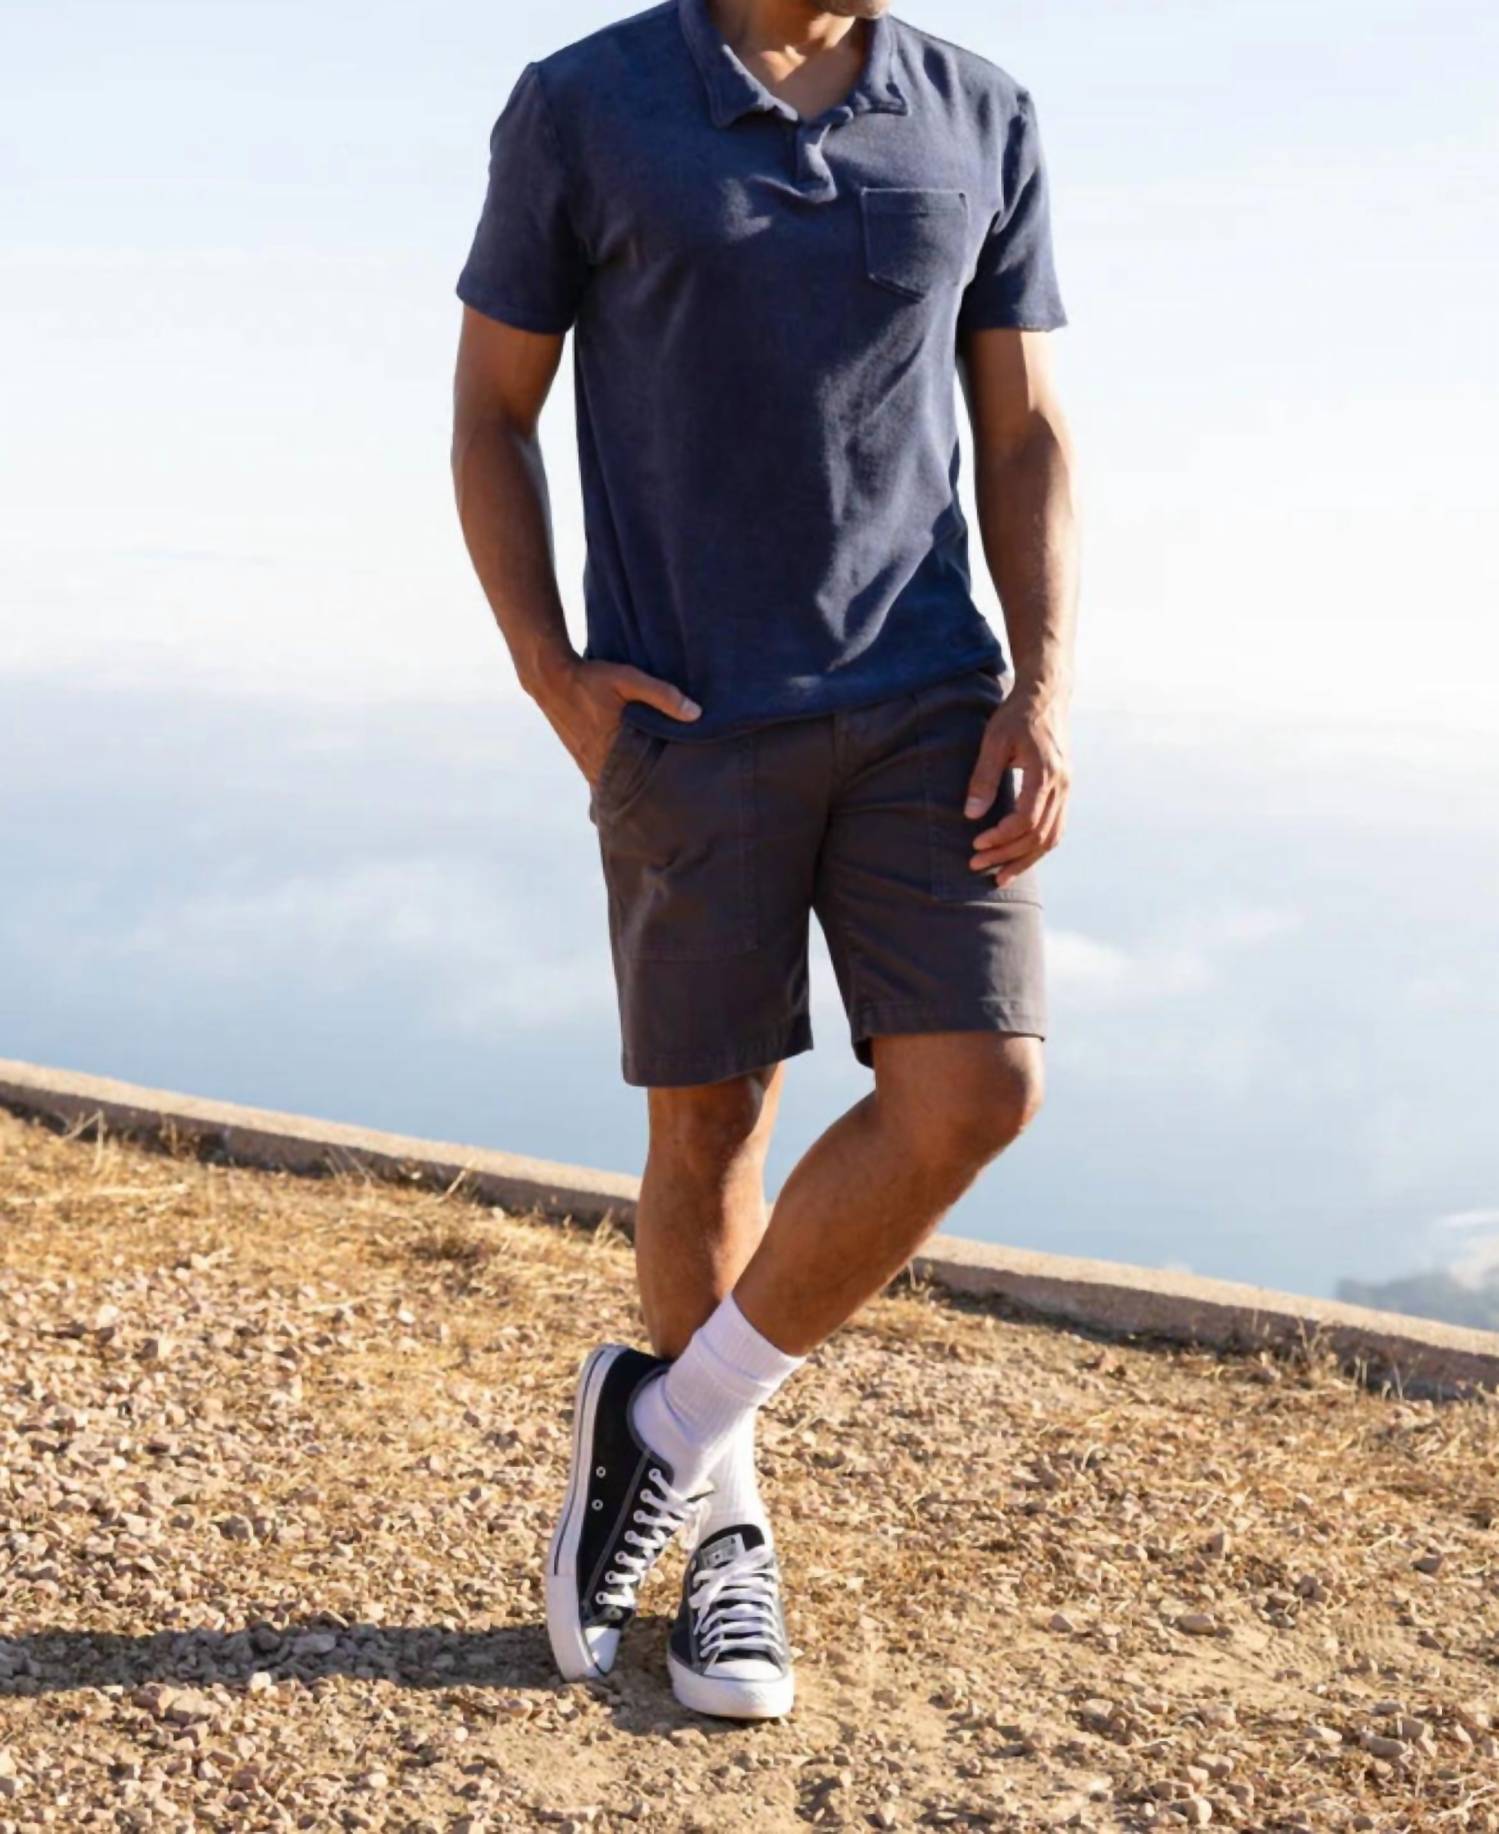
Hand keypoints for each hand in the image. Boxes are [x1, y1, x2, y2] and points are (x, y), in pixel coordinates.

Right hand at [533, 658, 700, 784]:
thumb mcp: (629, 680)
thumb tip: (695, 713)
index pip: (639, 782)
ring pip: (612, 785)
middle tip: (669, 805)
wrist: (550, 676)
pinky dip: (615, 780)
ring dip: (629, 788)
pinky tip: (628, 779)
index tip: (677, 797)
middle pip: (626, 789)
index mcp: (611, 748)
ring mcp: (585, 761)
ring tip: (652, 795)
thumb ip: (662, 695)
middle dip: (646, 795)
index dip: (658, 791)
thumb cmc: (590, 678)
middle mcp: (596, 762)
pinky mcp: (579, 756)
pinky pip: (600, 776)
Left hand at [963, 687, 1070, 888]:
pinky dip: (1036, 848)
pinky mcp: (1063, 791)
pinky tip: (1018, 859)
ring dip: (1024, 860)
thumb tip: (971, 815)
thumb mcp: (993, 741)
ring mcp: (1066, 789)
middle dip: (1007, 855)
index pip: (1027, 818)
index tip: (976, 843)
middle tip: (976, 865)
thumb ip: (983, 778)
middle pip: (1039, 835)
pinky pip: (1055, 828)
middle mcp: (1062, 785)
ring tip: (998, 877)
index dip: (1002, 836)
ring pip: (1051, 837)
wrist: (1046, 697)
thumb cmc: (1016, 716)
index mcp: (1046, 773)